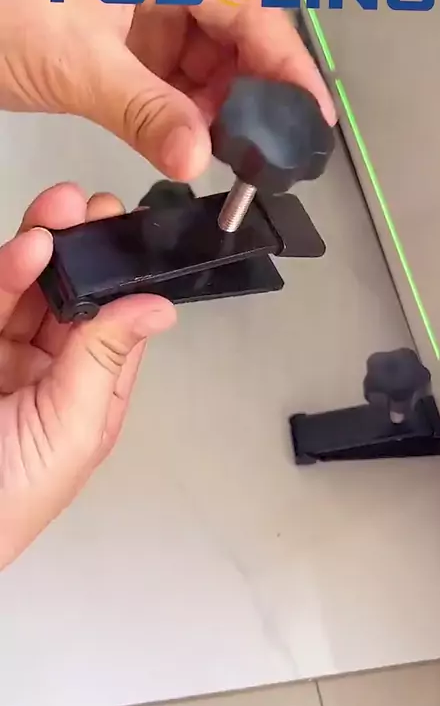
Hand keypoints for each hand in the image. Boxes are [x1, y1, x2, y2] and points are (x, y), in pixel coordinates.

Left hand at [0, 0, 335, 180]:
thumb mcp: (73, 60)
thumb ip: (142, 111)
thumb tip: (197, 158)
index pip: (243, 5)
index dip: (284, 60)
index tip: (310, 113)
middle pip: (230, 33)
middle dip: (249, 92)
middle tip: (262, 148)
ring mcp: (135, 9)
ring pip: (200, 61)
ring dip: (215, 109)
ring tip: (225, 152)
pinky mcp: (117, 42)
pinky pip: (166, 79)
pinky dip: (180, 113)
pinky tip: (187, 141)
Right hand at [0, 184, 174, 569]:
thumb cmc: (12, 498)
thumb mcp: (74, 428)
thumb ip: (106, 360)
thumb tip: (158, 308)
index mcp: (91, 394)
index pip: (115, 323)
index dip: (123, 277)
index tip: (131, 232)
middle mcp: (50, 370)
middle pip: (69, 298)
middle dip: (81, 251)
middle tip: (90, 207)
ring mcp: (6, 357)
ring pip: (27, 291)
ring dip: (43, 250)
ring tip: (57, 212)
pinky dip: (6, 274)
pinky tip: (27, 249)